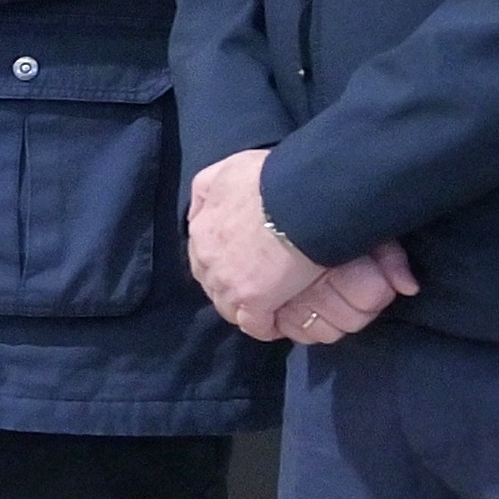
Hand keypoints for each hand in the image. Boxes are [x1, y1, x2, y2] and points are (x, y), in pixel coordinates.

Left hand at [186, 148, 413, 341]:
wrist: (298, 199)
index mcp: (201, 229)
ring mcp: (228, 283)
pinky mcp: (253, 300)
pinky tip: (274, 325)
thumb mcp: (225, 172)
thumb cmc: (268, 179)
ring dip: (243, 306)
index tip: (240, 262)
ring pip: (228, 305)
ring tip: (264, 306)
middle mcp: (207, 258)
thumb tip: (199, 211)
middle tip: (254, 284)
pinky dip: (263, 326)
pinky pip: (254, 324)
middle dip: (229, 284)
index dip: (221, 260)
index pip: (202, 254)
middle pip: (212, 281)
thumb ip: (207, 191)